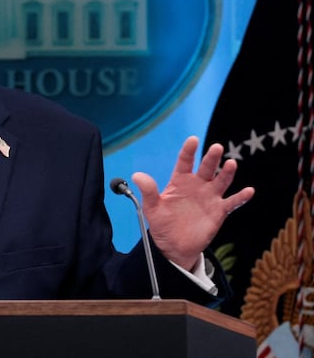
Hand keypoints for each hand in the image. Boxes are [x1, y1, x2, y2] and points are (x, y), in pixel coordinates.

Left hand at [130, 136, 254, 270]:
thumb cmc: (162, 224)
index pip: (185, 162)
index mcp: (180, 181)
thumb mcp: (151, 208)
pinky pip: (232, 202)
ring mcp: (210, 197)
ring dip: (227, 173)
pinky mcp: (219, 211)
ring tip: (231, 164)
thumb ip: (148, 191)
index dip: (189, 151)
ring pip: (221, 181)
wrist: (174, 246)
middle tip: (216, 147)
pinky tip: (248, 191)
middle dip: (211, 158)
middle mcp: (197, 185)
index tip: (193, 140)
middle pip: (206, 168)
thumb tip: (137, 175)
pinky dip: (240, 197)